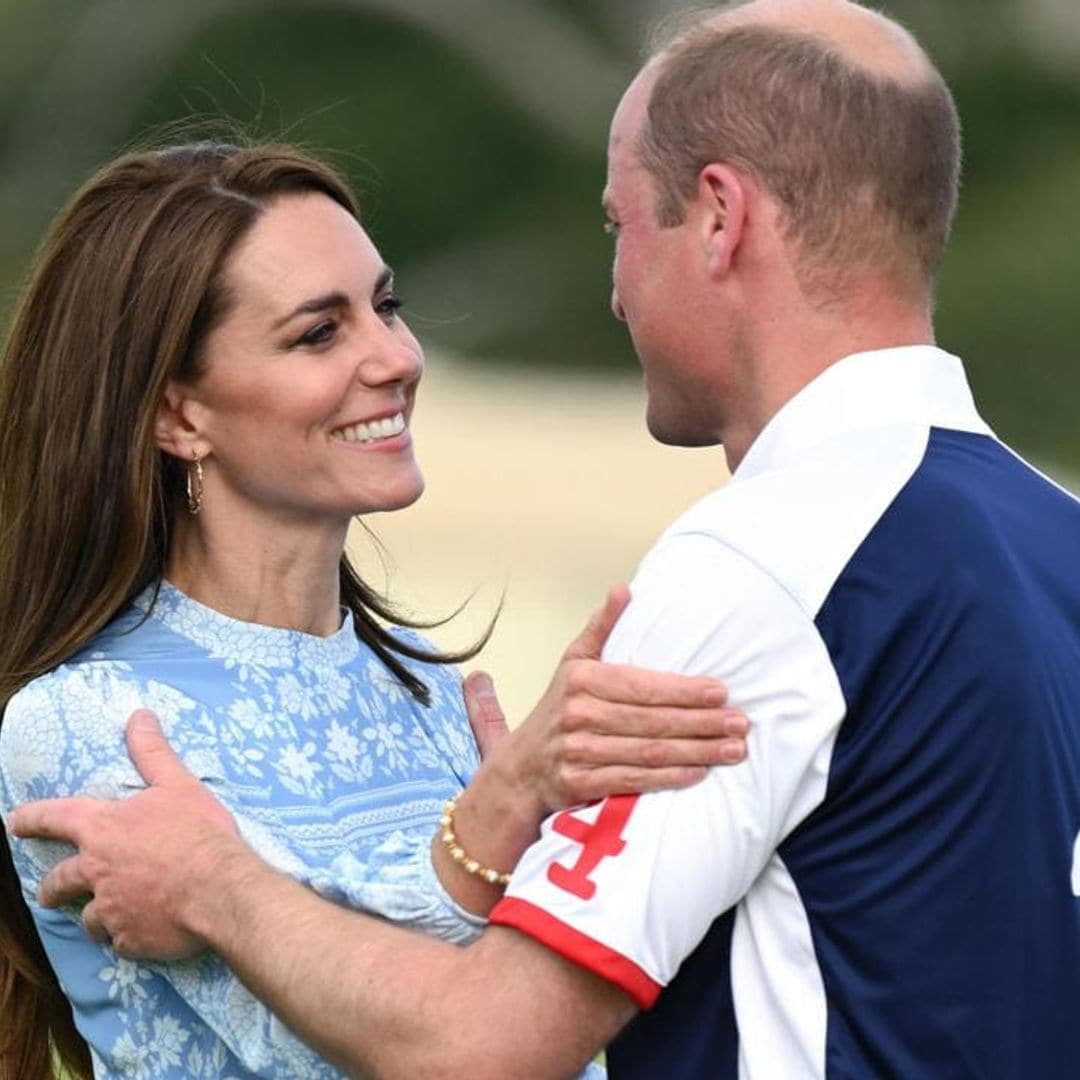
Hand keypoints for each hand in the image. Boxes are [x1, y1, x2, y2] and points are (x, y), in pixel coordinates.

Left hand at [8, 709, 239, 959]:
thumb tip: (138, 715)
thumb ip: (152, 752)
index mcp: (103, 829)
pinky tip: (141, 931)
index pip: (56, 818)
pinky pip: (119, 940)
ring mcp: (110, 909)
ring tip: (105, 917)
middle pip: (60, 881)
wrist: (220, 888)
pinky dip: (126, 934)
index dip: (31, 818)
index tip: (12, 822)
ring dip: (93, 915)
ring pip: (87, 918)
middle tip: (49, 893)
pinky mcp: (129, 939)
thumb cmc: (198, 832)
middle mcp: (96, 871)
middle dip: (51, 887)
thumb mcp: (177, 784)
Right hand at [467, 584, 747, 815]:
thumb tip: (623, 589)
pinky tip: (699, 773)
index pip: (643, 685)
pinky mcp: (580, 784)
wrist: (520, 768)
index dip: (684, 690)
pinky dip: (668, 779)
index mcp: (581, 679)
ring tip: (733, 750)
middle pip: (652, 720)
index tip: (721, 692)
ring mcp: (578, 751)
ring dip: (696, 752)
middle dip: (702, 723)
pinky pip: (633, 781)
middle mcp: (578, 714)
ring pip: (649, 752)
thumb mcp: (573, 662)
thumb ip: (601, 627)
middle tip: (740, 724)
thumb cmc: (559, 708)